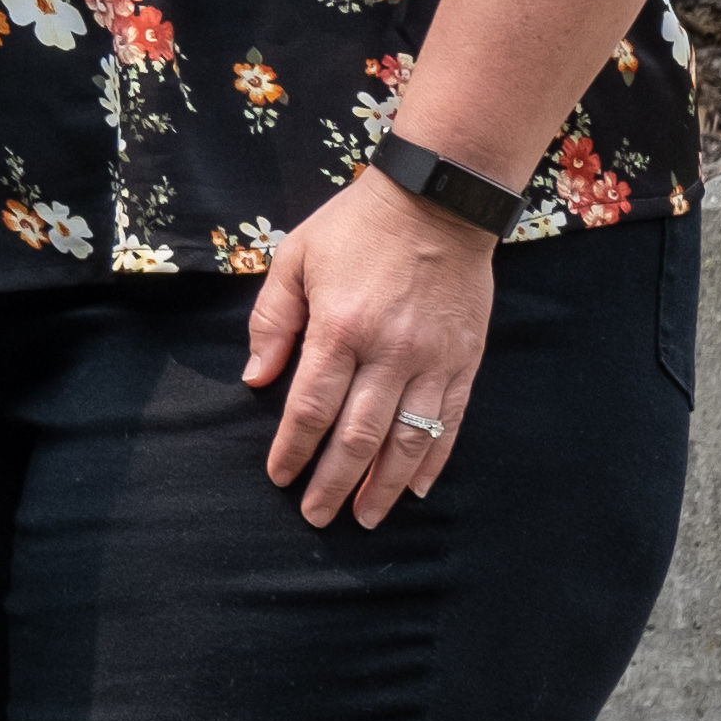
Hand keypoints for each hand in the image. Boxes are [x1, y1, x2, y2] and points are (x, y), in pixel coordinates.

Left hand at [249, 165, 496, 528]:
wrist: (438, 203)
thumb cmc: (356, 229)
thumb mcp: (295, 260)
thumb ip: (272, 322)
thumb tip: (256, 380)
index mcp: (340, 328)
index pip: (311, 407)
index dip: (293, 449)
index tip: (280, 477)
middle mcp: (388, 352)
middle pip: (357, 436)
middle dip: (334, 483)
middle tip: (317, 516)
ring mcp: (432, 361)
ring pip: (408, 440)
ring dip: (384, 486)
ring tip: (365, 517)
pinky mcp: (464, 362)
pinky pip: (450, 423)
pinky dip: (434, 460)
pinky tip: (417, 488)